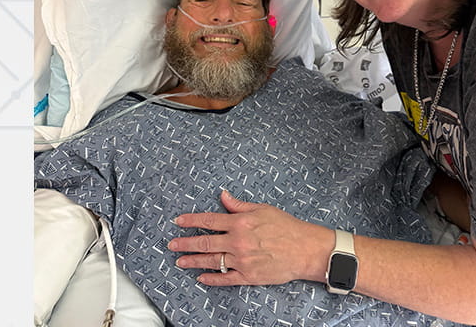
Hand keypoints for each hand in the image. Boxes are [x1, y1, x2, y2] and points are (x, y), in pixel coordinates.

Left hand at [168, 190, 331, 285]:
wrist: (304, 249)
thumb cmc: (286, 227)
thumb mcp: (262, 209)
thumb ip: (239, 205)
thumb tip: (223, 196)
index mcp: (240, 223)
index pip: (209, 221)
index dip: (191, 221)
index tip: (178, 222)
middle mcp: (238, 241)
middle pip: (205, 243)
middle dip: (185, 243)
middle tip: (171, 244)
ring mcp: (242, 260)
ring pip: (211, 261)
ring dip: (193, 261)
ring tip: (179, 260)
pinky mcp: (248, 276)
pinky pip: (225, 278)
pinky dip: (211, 278)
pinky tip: (201, 277)